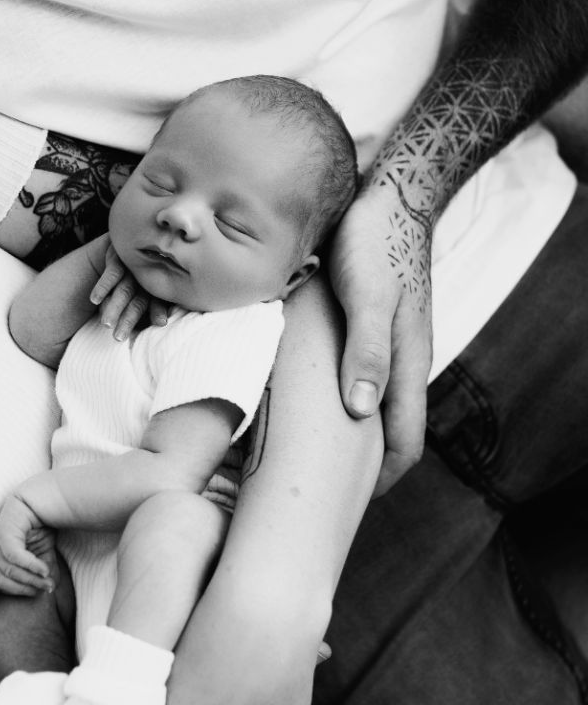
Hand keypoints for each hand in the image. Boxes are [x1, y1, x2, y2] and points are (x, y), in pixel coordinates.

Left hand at [0, 494, 56, 595]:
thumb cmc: (43, 524)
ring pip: (8, 568)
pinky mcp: (5, 530)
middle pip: (4, 578)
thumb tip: (48, 590)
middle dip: (27, 586)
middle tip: (46, 588)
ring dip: (30, 578)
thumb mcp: (44, 552)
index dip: (21, 590)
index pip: (2, 582)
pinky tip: (44, 570)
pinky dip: (29, 566)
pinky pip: (14, 555)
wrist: (45, 496)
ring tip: (47, 580)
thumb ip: (43, 571)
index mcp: (0, 555)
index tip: (41, 591)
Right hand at [89, 242, 168, 339]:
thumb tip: (162, 323)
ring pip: (124, 290)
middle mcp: (146, 276)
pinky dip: (103, 286)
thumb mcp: (152, 286)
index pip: (157, 302)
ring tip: (106, 324)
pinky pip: (112, 272)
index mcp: (157, 285)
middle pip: (138, 301)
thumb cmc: (146, 268)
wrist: (137, 233)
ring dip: (114, 307)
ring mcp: (132, 266)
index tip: (161, 323)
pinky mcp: (119, 254)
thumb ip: (155, 304)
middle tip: (118, 338)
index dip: (157, 312)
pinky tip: (94, 300)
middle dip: (128, 320)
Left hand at [329, 183, 432, 495]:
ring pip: (368, 406)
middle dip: (358, 468)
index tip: (342, 509)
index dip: (380, 482)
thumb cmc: (376, 243)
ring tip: (301, 454)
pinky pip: (353, 378)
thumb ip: (367, 351)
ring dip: (343, 434)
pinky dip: (333, 400)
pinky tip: (298, 399)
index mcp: (406, 365)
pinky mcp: (367, 329)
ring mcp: (385, 347)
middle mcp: (399, 363)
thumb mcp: (369, 295)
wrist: (389, 195)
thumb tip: (360, 413)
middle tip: (313, 491)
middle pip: (386, 433)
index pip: (404, 445)